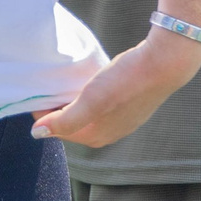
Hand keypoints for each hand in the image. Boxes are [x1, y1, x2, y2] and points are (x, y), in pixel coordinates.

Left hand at [32, 27, 200, 146]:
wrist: (165, 64)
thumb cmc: (126, 82)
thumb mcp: (91, 101)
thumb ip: (65, 120)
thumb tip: (37, 133)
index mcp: (95, 137)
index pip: (58, 129)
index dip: (43, 112)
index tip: (35, 93)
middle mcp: (108, 133)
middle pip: (72, 123)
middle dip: (57, 108)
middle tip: (47, 86)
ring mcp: (121, 120)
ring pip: (86, 114)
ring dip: (72, 102)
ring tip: (64, 82)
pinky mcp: (130, 106)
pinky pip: (100, 106)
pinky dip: (88, 97)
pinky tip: (88, 82)